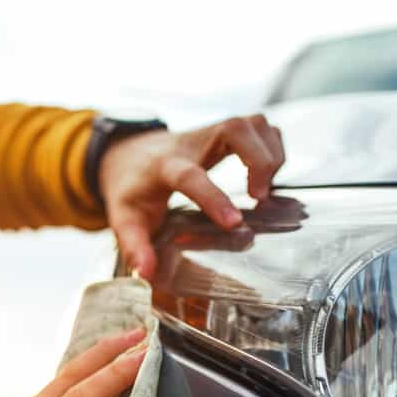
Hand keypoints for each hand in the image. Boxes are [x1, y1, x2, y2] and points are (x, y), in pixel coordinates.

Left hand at [98, 114, 284, 278]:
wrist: (127, 154)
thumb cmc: (130, 189)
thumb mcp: (124, 219)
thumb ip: (134, 246)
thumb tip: (147, 274)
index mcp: (164, 167)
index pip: (190, 176)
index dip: (214, 198)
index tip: (235, 223)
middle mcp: (190, 144)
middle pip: (233, 128)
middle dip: (259, 160)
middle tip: (260, 198)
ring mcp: (210, 133)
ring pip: (252, 123)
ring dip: (270, 153)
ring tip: (263, 189)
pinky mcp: (224, 133)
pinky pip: (260, 127)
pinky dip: (272, 148)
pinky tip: (265, 175)